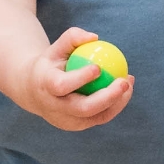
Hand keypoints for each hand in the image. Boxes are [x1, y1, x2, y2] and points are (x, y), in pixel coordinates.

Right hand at [19, 27, 134, 130]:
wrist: (34, 91)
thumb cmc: (50, 64)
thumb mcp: (55, 48)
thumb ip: (72, 38)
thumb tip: (95, 37)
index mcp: (45, 86)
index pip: (62, 86)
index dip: (80, 79)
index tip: (98, 68)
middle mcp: (55, 108)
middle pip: (83, 108)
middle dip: (107, 97)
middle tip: (124, 81)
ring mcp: (66, 121)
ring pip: (96, 116)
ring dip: (117, 101)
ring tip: (129, 83)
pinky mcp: (77, 126)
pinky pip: (100, 117)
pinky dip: (115, 105)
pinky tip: (125, 90)